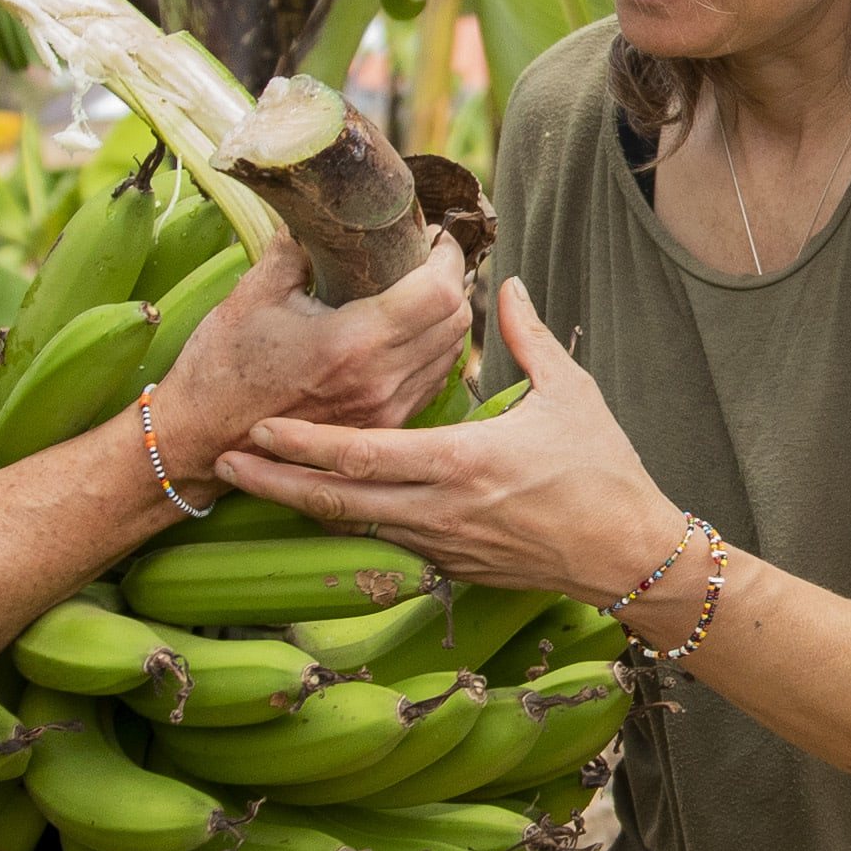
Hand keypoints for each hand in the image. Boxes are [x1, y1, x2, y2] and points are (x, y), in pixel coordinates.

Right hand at [138, 221, 474, 485]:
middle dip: (451, 280)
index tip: (433, 235)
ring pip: (450, 355)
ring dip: (445, 317)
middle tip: (426, 256)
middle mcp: (380, 382)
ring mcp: (384, 412)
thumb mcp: (255, 294)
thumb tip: (321, 211)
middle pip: (456, 322)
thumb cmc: (220, 368)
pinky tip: (405, 333)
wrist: (200, 441)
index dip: (447, 256)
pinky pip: (429, 383)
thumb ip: (297, 247)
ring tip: (418, 290)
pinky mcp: (379, 429)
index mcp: (354, 344)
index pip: (440, 292)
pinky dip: (430, 352)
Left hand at [213, 277, 669, 601]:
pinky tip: (322, 505)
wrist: (628, 554)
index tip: (256, 429)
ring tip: (255, 482)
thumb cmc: (603, 471)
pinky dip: (349, 522)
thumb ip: (526, 336)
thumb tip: (504, 284)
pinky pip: (386, 540)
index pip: (358, 455)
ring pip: (353, 526)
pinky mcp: (453, 566)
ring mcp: (442, 544)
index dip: (300, 444)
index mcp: (459, 461)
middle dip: (273, 482)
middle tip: (223, 461)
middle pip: (335, 500)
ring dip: (301, 504)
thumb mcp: (568, 392)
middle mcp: (439, 509)